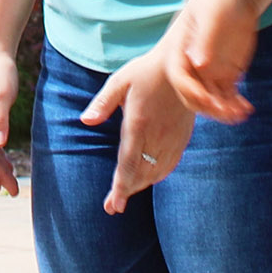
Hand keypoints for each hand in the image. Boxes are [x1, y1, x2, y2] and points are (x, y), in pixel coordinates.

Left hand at [82, 51, 197, 212]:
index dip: (120, 187)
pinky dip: (158, 175)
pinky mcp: (183, 137)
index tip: (113, 205)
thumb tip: (85, 121)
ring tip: (126, 194)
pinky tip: (149, 179)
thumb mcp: (120, 81)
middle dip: (127, 192)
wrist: (186, 66)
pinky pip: (170, 164)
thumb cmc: (147, 71)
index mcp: (139, 124)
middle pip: (141, 174)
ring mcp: (173, 138)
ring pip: (157, 172)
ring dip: (142, 185)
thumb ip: (102, 103)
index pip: (128, 164)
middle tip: (114, 207)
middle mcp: (157, 136)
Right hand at [158, 0, 259, 121]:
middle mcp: (192, 65)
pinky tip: (247, 109)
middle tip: (225, 111)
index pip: (179, 78)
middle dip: (208, 106)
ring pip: (212, 99)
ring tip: (240, 114)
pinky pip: (228, 95)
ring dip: (224, 110)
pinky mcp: (227, 74)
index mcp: (179, 50)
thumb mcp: (210, 16)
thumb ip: (204, 40)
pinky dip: (236, 105)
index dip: (191, 91)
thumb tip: (198, 63)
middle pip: (194, 95)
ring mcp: (209, 72)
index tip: (209, 100)